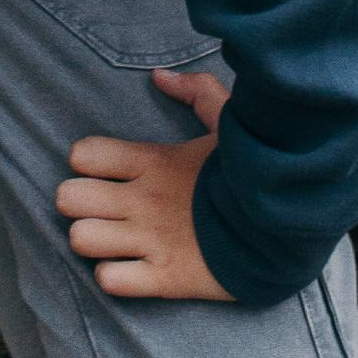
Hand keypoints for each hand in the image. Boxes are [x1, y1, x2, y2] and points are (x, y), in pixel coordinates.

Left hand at [56, 66, 234, 300]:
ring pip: (80, 239)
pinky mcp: (166, 279)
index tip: (104, 172)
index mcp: (153, 160)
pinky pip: (110, 282)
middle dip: (78, 202)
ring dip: (92, 241)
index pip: (84, 154)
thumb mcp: (230, 121)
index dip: (86, 163)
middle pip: (69, 197)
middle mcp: (144, 199)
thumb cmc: (254, 173)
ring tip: (112, 240)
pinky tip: (130, 268)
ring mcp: (153, 240)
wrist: (288, 227)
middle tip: (102, 208)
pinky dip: (114, 277)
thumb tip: (160, 76)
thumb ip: (197, 92)